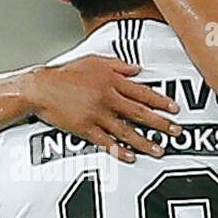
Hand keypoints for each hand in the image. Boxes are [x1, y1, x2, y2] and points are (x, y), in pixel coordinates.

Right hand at [22, 55, 180, 161]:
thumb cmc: (65, 74)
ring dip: (146, 141)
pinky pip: (106, 142)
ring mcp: (97, 115)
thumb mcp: (94, 61)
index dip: (161, 101)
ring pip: (127, 130)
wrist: (41, 88)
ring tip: (160, 149)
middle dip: (161, 124)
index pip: (143, 92)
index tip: (174, 109)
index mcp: (112, 80)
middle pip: (140, 112)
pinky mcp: (85, 128)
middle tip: (176, 131)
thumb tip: (136, 69)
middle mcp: (108, 98)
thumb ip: (118, 64)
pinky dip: (119, 150)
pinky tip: (131, 156)